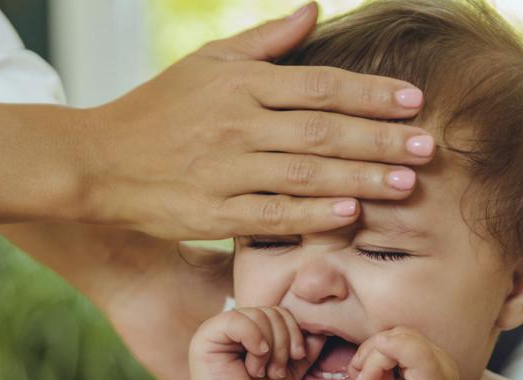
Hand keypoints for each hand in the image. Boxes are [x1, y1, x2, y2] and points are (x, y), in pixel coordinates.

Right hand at [77, 3, 434, 239]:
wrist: (95, 161)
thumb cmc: (158, 110)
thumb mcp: (207, 63)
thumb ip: (266, 41)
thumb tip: (314, 9)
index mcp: (240, 85)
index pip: (318, 86)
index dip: (369, 93)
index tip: (414, 101)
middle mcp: (236, 125)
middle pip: (321, 129)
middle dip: (379, 139)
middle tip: (427, 148)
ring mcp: (224, 171)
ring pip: (304, 172)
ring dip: (359, 178)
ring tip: (406, 185)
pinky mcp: (212, 214)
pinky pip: (271, 214)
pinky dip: (311, 214)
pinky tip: (350, 215)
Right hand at [188, 306, 325, 379]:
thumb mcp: (290, 370)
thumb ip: (305, 349)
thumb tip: (322, 328)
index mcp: (254, 327)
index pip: (282, 312)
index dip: (295, 332)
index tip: (296, 358)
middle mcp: (237, 322)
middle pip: (273, 312)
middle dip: (283, 343)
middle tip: (276, 372)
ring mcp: (221, 326)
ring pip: (259, 316)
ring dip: (269, 349)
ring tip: (261, 372)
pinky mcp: (208, 334)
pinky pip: (238, 321)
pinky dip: (254, 339)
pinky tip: (254, 362)